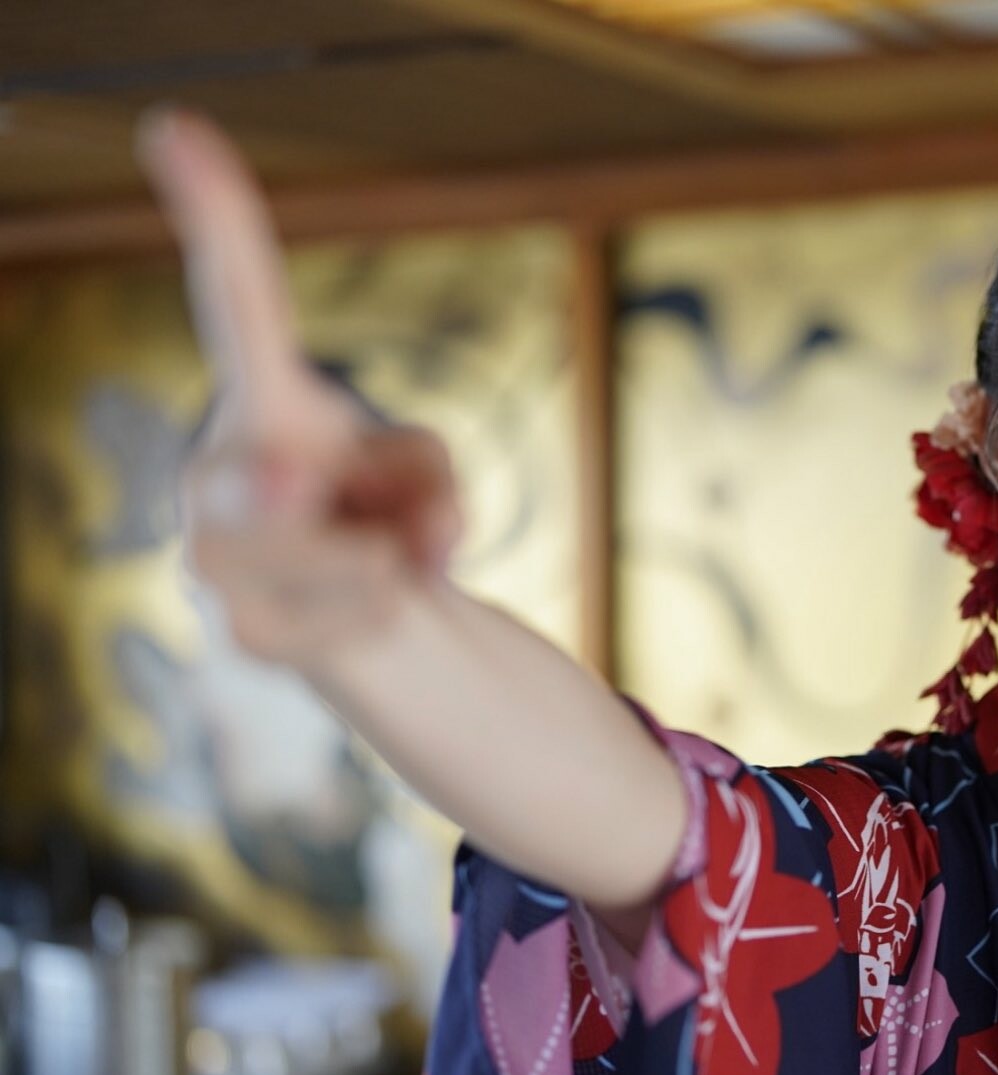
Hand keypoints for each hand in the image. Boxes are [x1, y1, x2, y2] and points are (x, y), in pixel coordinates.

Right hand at [136, 108, 461, 667]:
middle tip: (303, 488)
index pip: (236, 299)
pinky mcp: (244, 633)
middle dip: (292, 487)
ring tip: (399, 561)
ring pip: (312, 552)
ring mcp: (214, 555)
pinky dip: (385, 610)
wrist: (382, 623)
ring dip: (389, 558)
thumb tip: (391, 552)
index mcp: (261, 403)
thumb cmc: (396, 520)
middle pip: (263, 464)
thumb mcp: (430, 476)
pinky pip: (336, 616)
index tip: (176, 128)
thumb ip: (427, 484)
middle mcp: (217, 470)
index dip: (214, 215)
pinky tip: (379, 609)